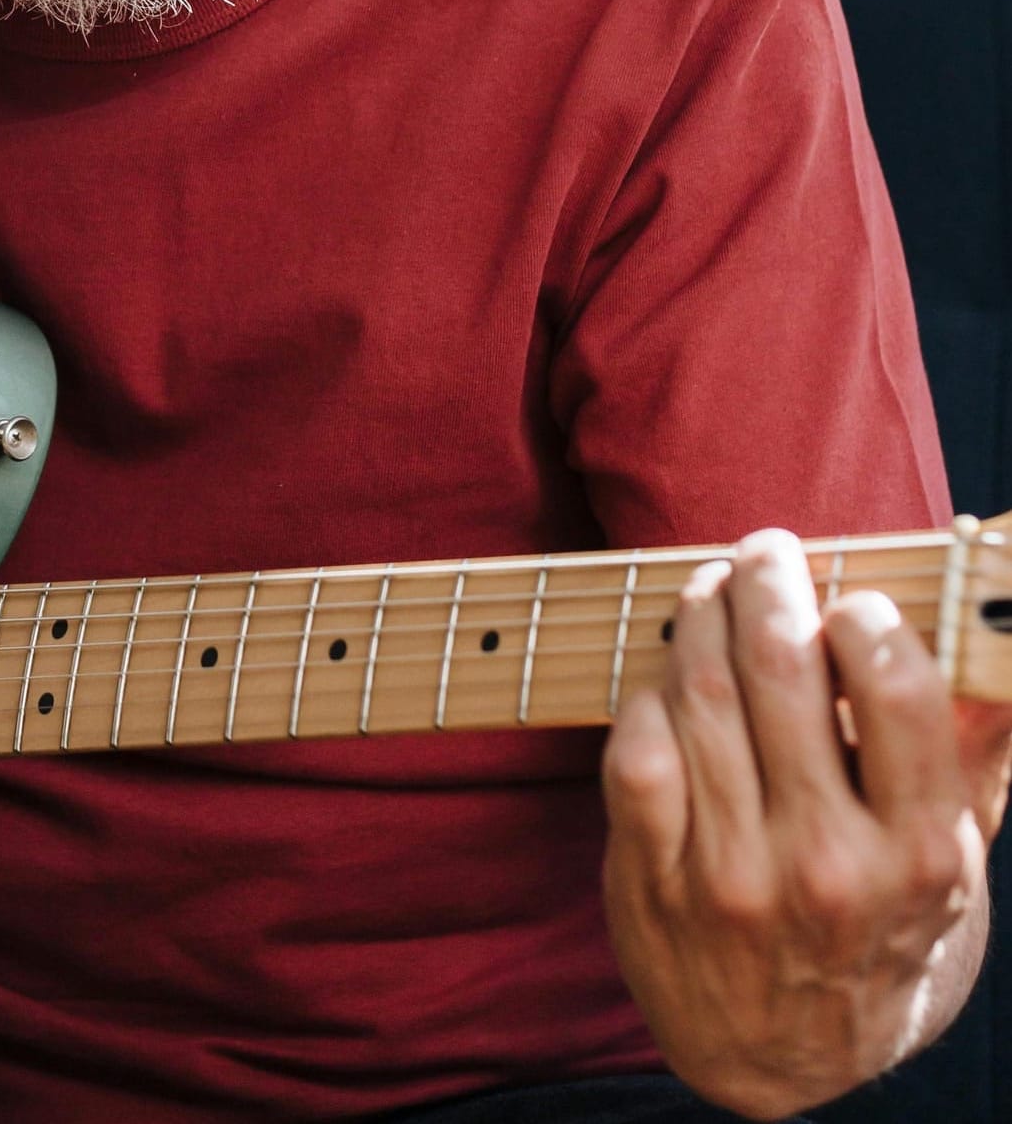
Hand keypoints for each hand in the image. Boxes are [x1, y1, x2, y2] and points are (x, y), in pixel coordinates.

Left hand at [601, 528, 1011, 1119]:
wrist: (782, 1061)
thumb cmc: (877, 932)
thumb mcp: (953, 865)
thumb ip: (979, 758)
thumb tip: (1000, 642)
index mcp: (918, 851)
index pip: (897, 692)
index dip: (867, 617)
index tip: (850, 594)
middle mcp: (828, 863)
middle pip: (783, 669)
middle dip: (769, 584)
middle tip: (765, 551)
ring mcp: (734, 872)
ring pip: (702, 694)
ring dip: (700, 617)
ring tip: (711, 587)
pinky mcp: (654, 879)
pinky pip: (638, 750)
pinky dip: (646, 694)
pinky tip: (666, 675)